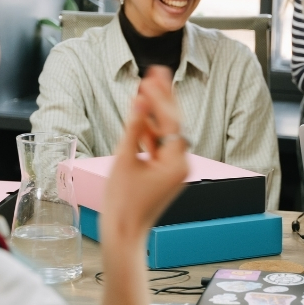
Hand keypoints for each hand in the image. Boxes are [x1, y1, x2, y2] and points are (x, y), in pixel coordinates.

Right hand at [101, 66, 189, 241]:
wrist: (123, 234)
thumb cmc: (122, 203)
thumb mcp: (124, 160)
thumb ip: (134, 127)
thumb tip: (141, 100)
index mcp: (176, 162)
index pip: (172, 120)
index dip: (161, 95)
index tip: (151, 75)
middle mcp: (181, 164)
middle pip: (174, 122)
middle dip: (163, 96)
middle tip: (156, 70)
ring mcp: (173, 168)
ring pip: (166, 132)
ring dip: (155, 111)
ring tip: (146, 84)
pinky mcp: (164, 172)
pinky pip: (159, 145)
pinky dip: (150, 129)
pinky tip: (140, 112)